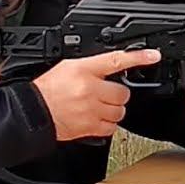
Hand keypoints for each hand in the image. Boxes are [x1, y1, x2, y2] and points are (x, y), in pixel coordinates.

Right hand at [31, 49, 161, 141]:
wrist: (31, 112)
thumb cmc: (46, 89)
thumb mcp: (67, 67)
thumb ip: (91, 67)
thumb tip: (111, 67)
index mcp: (82, 69)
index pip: (116, 60)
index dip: (138, 57)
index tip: (153, 56)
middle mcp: (89, 89)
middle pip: (122, 92)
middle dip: (117, 94)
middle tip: (105, 94)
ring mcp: (90, 110)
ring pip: (119, 111)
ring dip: (113, 110)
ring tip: (99, 107)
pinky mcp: (89, 127)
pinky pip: (111, 127)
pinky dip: (108, 124)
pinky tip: (97, 119)